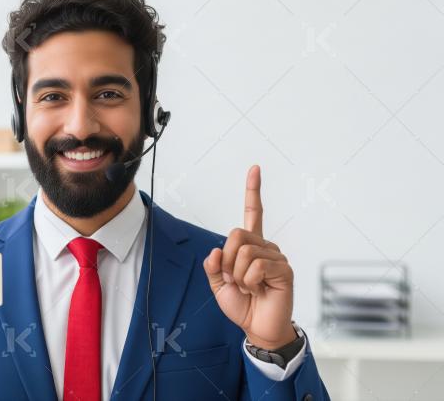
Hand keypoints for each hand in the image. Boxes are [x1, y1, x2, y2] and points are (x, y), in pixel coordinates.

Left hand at [202, 165, 295, 349]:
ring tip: (247, 287)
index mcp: (250, 246)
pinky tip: (258, 289)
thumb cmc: (242, 305)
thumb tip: (215, 251)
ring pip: (244, 252)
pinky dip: (249, 280)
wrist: (257, 327)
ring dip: (237, 274)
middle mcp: (265, 246)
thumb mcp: (217, 285)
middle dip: (226, 260)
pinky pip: (256, 266)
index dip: (253, 191)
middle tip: (233, 279)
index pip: (253, 213)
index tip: (255, 168)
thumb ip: (212, 266)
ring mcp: (275, 256)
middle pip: (236, 234)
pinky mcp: (283, 270)